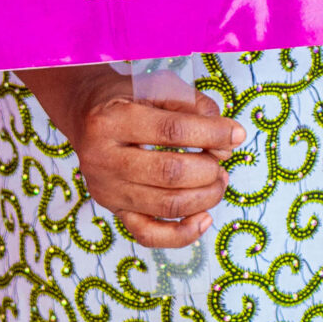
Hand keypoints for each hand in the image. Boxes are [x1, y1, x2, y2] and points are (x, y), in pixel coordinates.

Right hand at [18, 64, 243, 246]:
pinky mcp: (113, 210)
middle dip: (209, 169)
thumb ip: (194, 106)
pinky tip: (204, 218)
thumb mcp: (157, 86)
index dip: (212, 133)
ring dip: (205, 197)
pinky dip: (182, 234)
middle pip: (170, 173)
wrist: (85, 115)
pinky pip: (149, 235)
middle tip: (222, 161)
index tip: (237, 133)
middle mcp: (103, 158)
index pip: (172, 130)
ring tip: (218, 180)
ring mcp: (107, 189)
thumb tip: (226, 143)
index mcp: (112, 119)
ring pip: (166, 205)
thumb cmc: (128, 97)